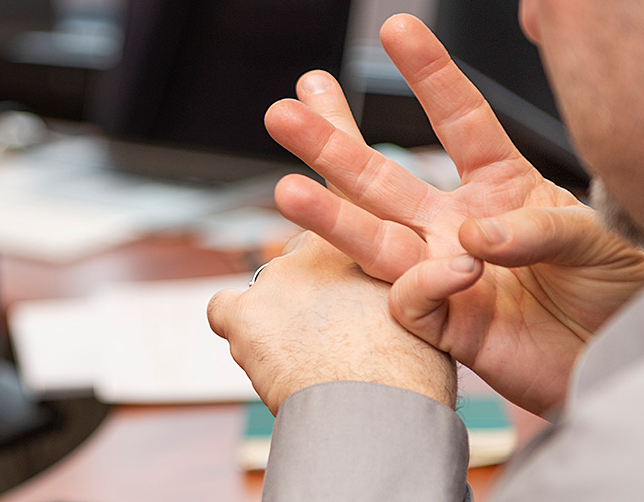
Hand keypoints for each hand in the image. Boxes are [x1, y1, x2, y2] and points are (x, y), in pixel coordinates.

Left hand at [208, 233, 456, 413]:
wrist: (377, 410)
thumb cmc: (409, 373)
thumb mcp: (422, 312)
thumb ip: (401, 292)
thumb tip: (401, 298)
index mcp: (357, 243)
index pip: (336, 233)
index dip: (339, 270)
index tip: (344, 294)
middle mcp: (311, 250)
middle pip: (297, 264)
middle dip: (307, 294)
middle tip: (325, 334)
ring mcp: (274, 280)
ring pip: (264, 290)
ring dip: (276, 316)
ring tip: (300, 354)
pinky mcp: (243, 314)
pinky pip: (222, 308)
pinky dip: (232, 325)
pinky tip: (254, 347)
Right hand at [265, 14, 643, 414]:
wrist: (612, 364)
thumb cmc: (610, 293)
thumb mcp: (596, 240)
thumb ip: (536, 229)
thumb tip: (469, 239)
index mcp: (498, 187)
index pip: (458, 120)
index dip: (429, 74)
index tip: (397, 28)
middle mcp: (453, 224)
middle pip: (381, 178)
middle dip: (330, 144)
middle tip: (283, 113)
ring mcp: (440, 272)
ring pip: (372, 237)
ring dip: (329, 216)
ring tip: (287, 191)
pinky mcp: (440, 324)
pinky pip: (410, 300)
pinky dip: (424, 285)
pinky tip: (452, 275)